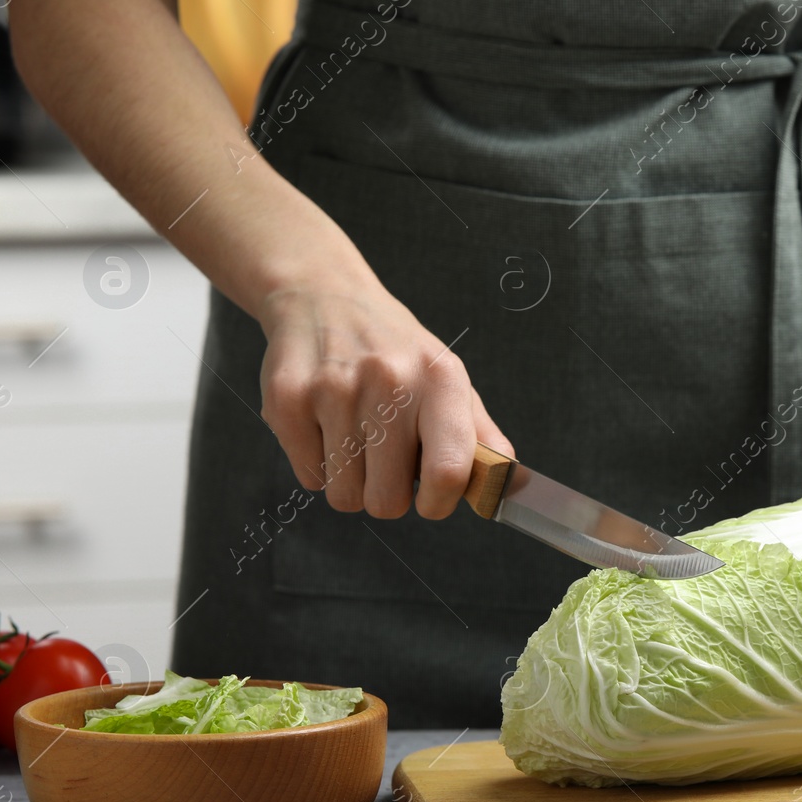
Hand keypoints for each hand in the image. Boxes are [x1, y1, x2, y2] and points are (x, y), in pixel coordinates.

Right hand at [256, 275, 512, 519]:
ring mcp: (334, 389)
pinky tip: (324, 425)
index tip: (431, 499)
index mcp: (440, 380)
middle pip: (387, 501)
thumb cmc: (397, 354)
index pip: (448, 472)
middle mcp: (389, 381)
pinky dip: (318, 465)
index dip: (439, 503)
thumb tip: (514, 487)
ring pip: (344, 496)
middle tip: (385, 460)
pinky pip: (309, 478)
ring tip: (355, 437)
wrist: (325, 298)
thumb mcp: (450, 382)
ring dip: (351, 481)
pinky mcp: (288, 399)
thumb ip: (483, 439)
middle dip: (388, 495)